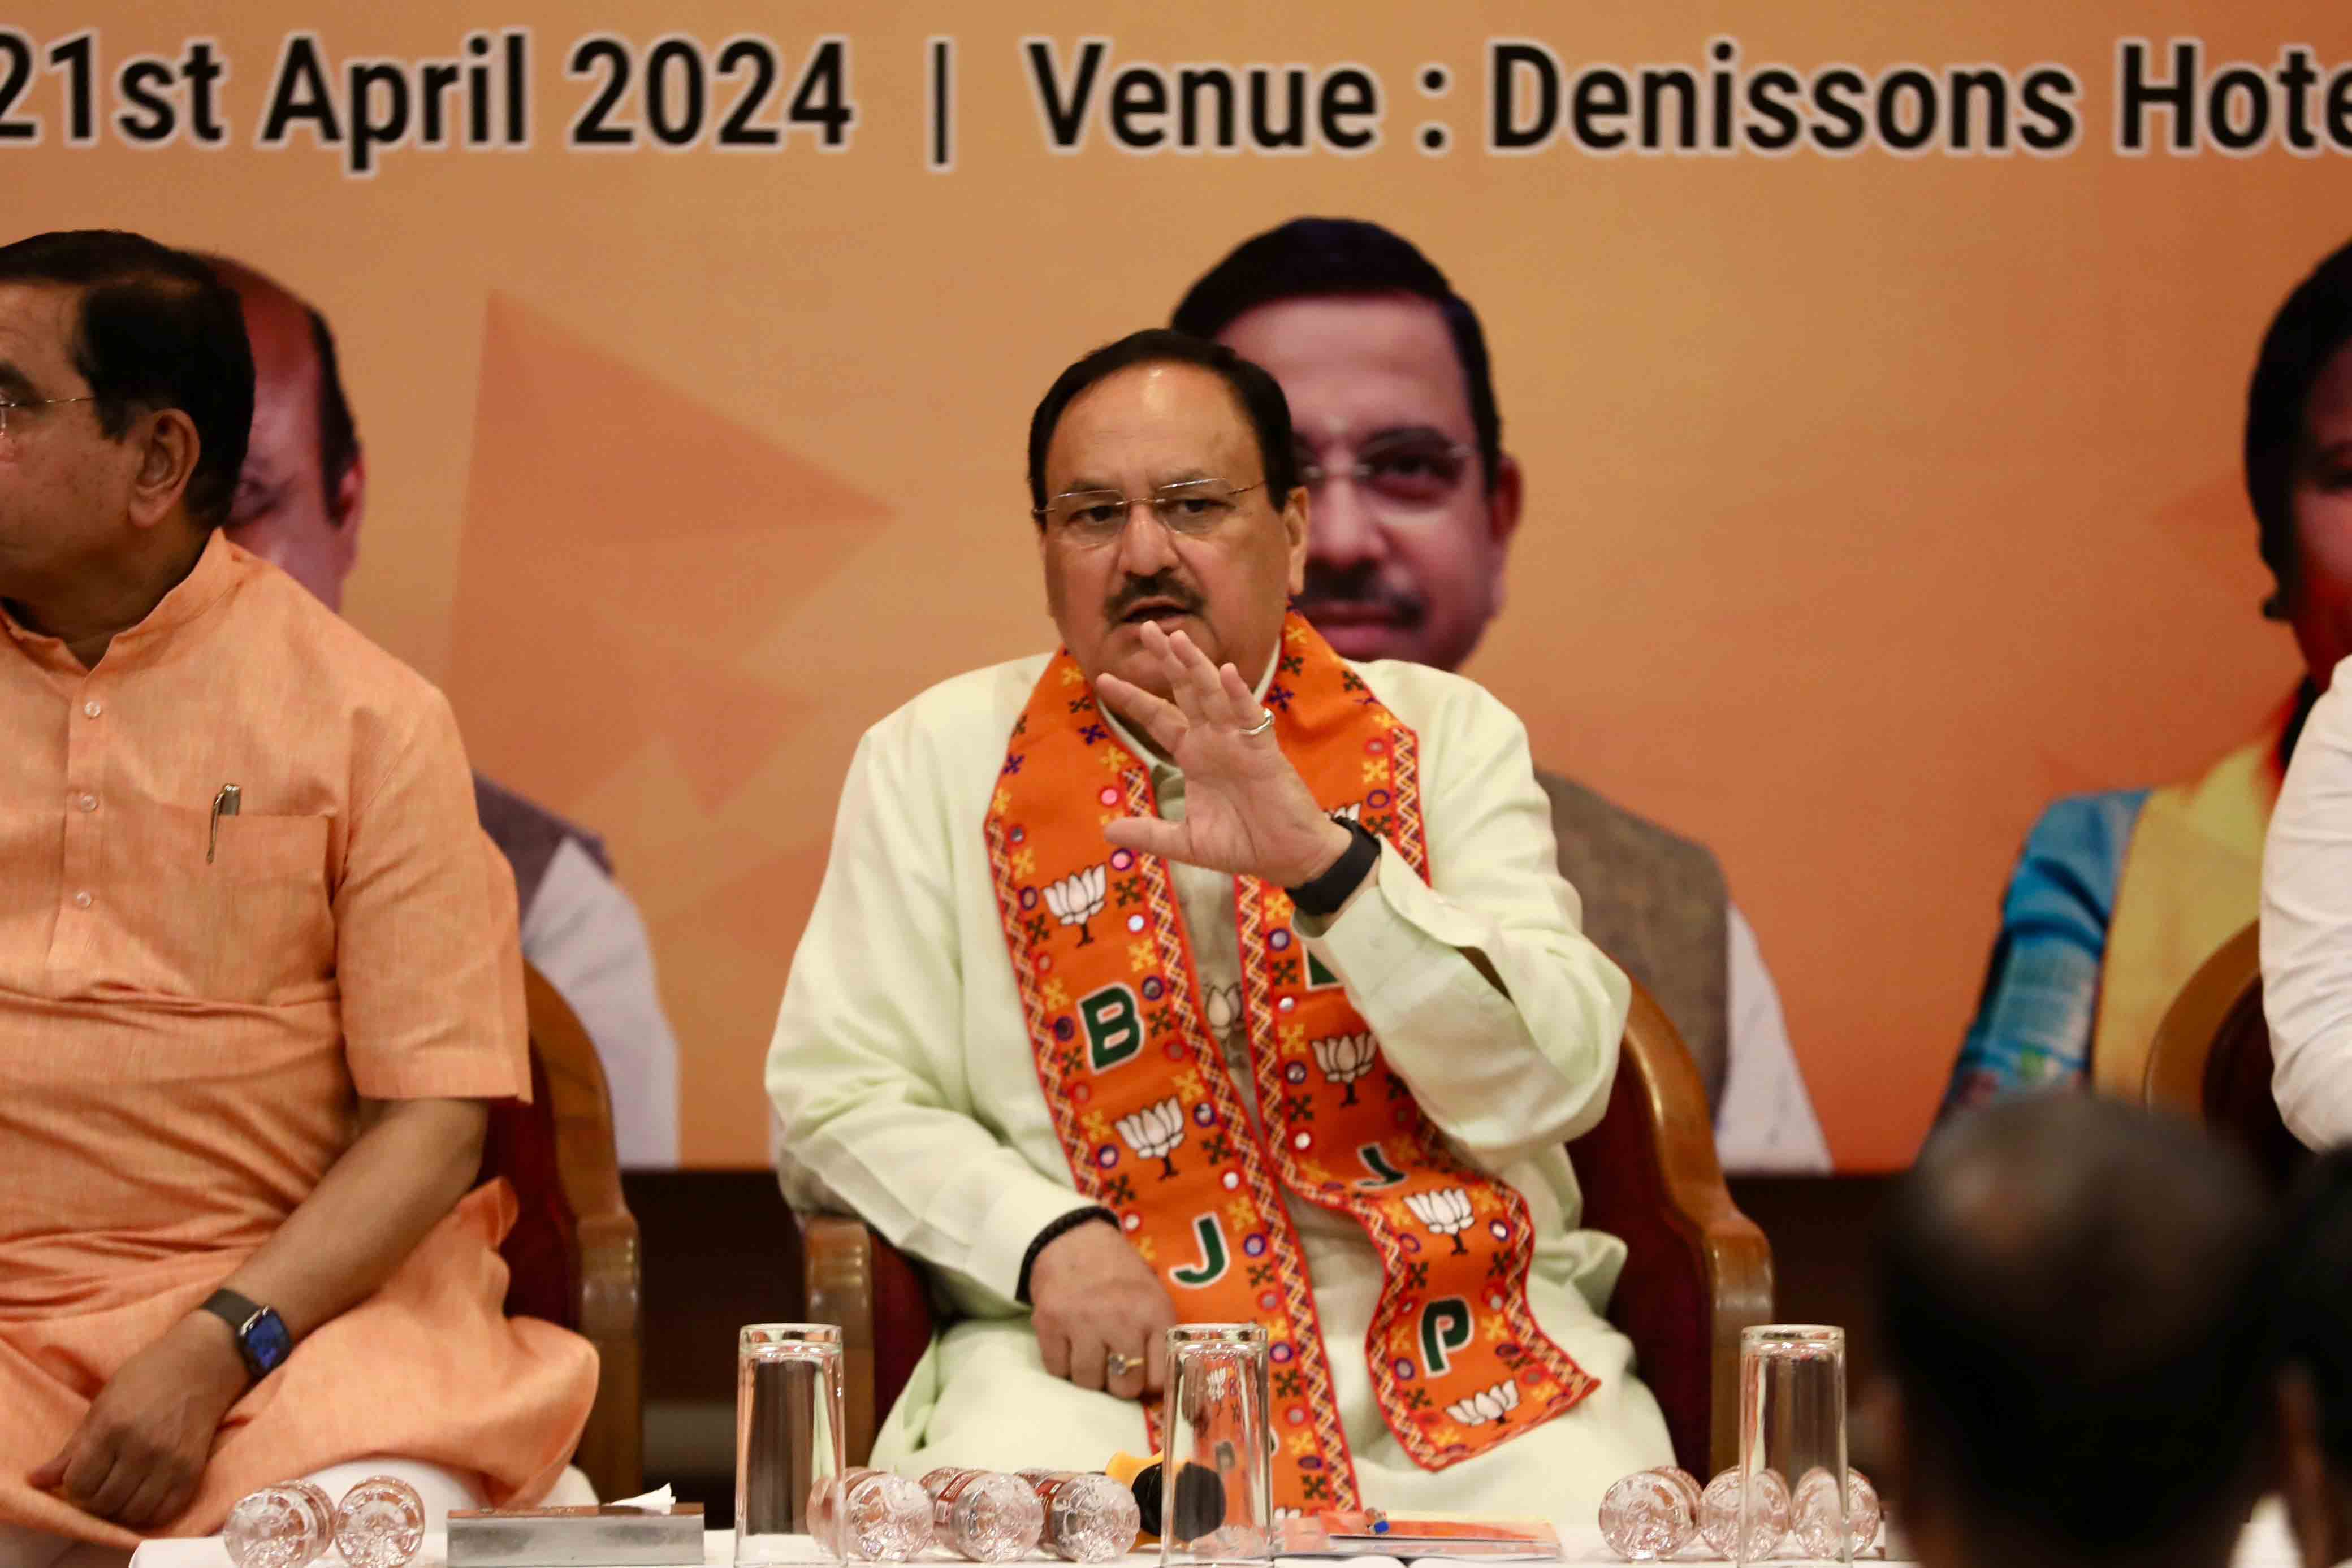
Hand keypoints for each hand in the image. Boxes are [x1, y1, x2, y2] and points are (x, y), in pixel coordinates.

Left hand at [30, 1312, 246, 1528]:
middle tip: (99, 1487)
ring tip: (122, 1492)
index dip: (74, 1488)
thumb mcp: (102, 1405)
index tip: (81, 1478)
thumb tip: (37, 1481)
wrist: (203, 1364)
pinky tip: (145, 1496)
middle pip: (104, 1502)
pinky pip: (165, 1513)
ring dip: (121, 1509)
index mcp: (112, 1427)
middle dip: (94, 1501)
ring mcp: (171, 1461)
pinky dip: (150, 1513)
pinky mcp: (193, 1471)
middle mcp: (142, 1448)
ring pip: (133, 1512)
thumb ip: (72, 1448)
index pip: (79, 1484)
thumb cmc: (147, 1377)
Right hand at [1029, 1218, 1176, 1402]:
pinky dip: (1062, 1363)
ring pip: (1088, 1382)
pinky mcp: (1049, 1322)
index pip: (1159, 1379)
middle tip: (1113, 1362)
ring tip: (1090, 1349)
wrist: (1073, 1239)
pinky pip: (1057, 1369)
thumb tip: (1156, 1390)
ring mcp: (1082, 1321)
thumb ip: (1158, 1339)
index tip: (1142, 1374)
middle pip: (1124, 1386)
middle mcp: (1121, 1318)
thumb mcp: (1153, 1296)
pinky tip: (1069, 1342)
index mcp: (1153, 1312)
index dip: (1149, 1382)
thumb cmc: (1119, 1274)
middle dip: (1119, 1381)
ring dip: (1089, 1373)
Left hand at [1094, 622, 1351, 886]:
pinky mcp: (1263, 751)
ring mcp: (1238, 741)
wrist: (1287, 858)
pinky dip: (1238, 695)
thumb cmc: (1242, 843)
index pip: (1158, 718)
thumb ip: (1150, 833)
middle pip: (1186, 691)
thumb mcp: (1187, 842)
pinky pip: (1249, 717)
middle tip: (1146, 629)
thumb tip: (1108, 833)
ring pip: (1213, 695)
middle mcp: (1213, 740)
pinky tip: (1226, 673)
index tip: (1103, 679)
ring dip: (1197, 667)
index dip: (1133, 698)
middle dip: (1167, 661)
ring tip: (1177, 639)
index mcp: (1193, 755)